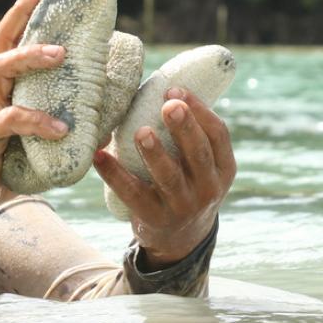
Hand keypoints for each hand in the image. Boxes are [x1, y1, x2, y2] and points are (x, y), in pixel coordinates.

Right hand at [0, 0, 69, 237]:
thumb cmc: (2, 159)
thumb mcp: (29, 132)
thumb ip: (55, 116)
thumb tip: (103, 117)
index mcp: (0, 84)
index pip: (9, 36)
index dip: (23, 10)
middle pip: (1, 40)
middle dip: (22, 14)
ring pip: (1, 68)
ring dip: (30, 56)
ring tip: (61, 54)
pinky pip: (10, 120)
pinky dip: (37, 121)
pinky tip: (61, 128)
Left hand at [93, 87, 235, 267]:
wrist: (180, 238)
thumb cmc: (187, 183)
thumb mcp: (202, 166)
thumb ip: (189, 134)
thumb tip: (158, 84)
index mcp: (223, 168)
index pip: (218, 135)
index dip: (200, 110)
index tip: (175, 89)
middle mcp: (208, 188)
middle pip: (197, 154)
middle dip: (183, 127)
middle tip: (168, 105)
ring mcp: (182, 206)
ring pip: (169, 177)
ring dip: (154, 153)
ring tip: (141, 132)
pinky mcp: (154, 219)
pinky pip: (133, 195)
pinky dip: (115, 175)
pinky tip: (99, 156)